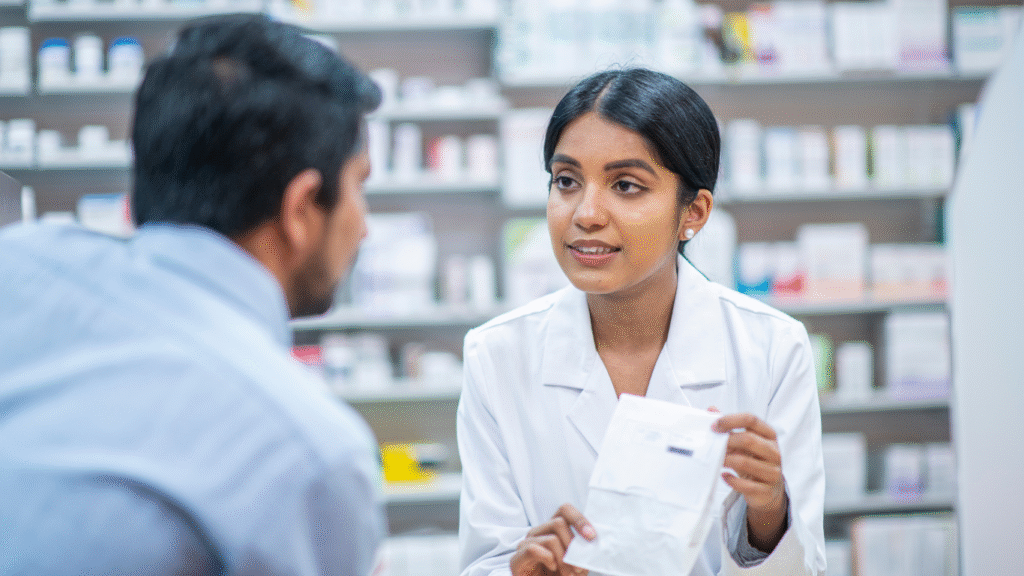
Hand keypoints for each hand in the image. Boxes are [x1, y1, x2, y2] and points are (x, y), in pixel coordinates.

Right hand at [510, 503, 594, 575]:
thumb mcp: (575, 562)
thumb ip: (582, 551)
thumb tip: (592, 543)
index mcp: (552, 529)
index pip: (564, 510)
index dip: (580, 519)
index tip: (592, 537)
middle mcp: (538, 532)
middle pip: (559, 522)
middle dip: (573, 546)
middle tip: (580, 567)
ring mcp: (526, 544)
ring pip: (551, 539)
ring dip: (564, 560)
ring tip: (569, 575)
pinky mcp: (516, 559)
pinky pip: (533, 549)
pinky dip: (548, 559)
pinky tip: (552, 568)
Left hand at [712, 412, 788, 552]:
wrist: (768, 490)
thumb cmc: (755, 461)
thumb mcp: (745, 442)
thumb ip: (729, 426)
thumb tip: (711, 410)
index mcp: (769, 435)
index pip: (751, 419)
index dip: (730, 420)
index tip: (714, 425)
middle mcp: (774, 452)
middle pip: (749, 440)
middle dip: (727, 441)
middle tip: (713, 445)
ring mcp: (772, 471)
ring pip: (745, 462)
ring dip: (726, 460)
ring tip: (717, 460)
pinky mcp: (767, 489)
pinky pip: (746, 485)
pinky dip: (732, 480)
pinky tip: (724, 475)